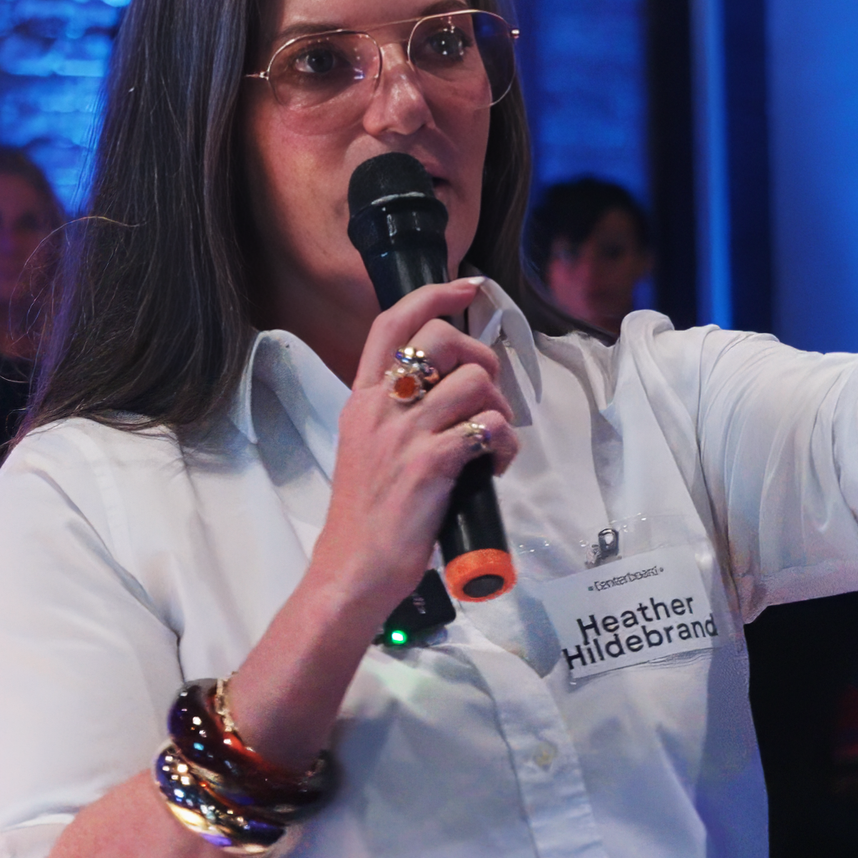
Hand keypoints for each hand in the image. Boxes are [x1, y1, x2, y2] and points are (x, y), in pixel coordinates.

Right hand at [307, 278, 523, 619]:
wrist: (352, 570)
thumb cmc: (366, 516)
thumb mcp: (367, 449)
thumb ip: (397, 415)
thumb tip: (448, 392)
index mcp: (362, 401)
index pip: (391, 324)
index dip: (433, 296)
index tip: (468, 287)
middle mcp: (380, 410)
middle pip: (440, 340)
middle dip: (481, 355)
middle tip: (487, 391)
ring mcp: (404, 436)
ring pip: (473, 381)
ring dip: (499, 407)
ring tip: (493, 439)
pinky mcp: (429, 466)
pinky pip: (488, 427)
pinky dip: (506, 443)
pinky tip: (496, 465)